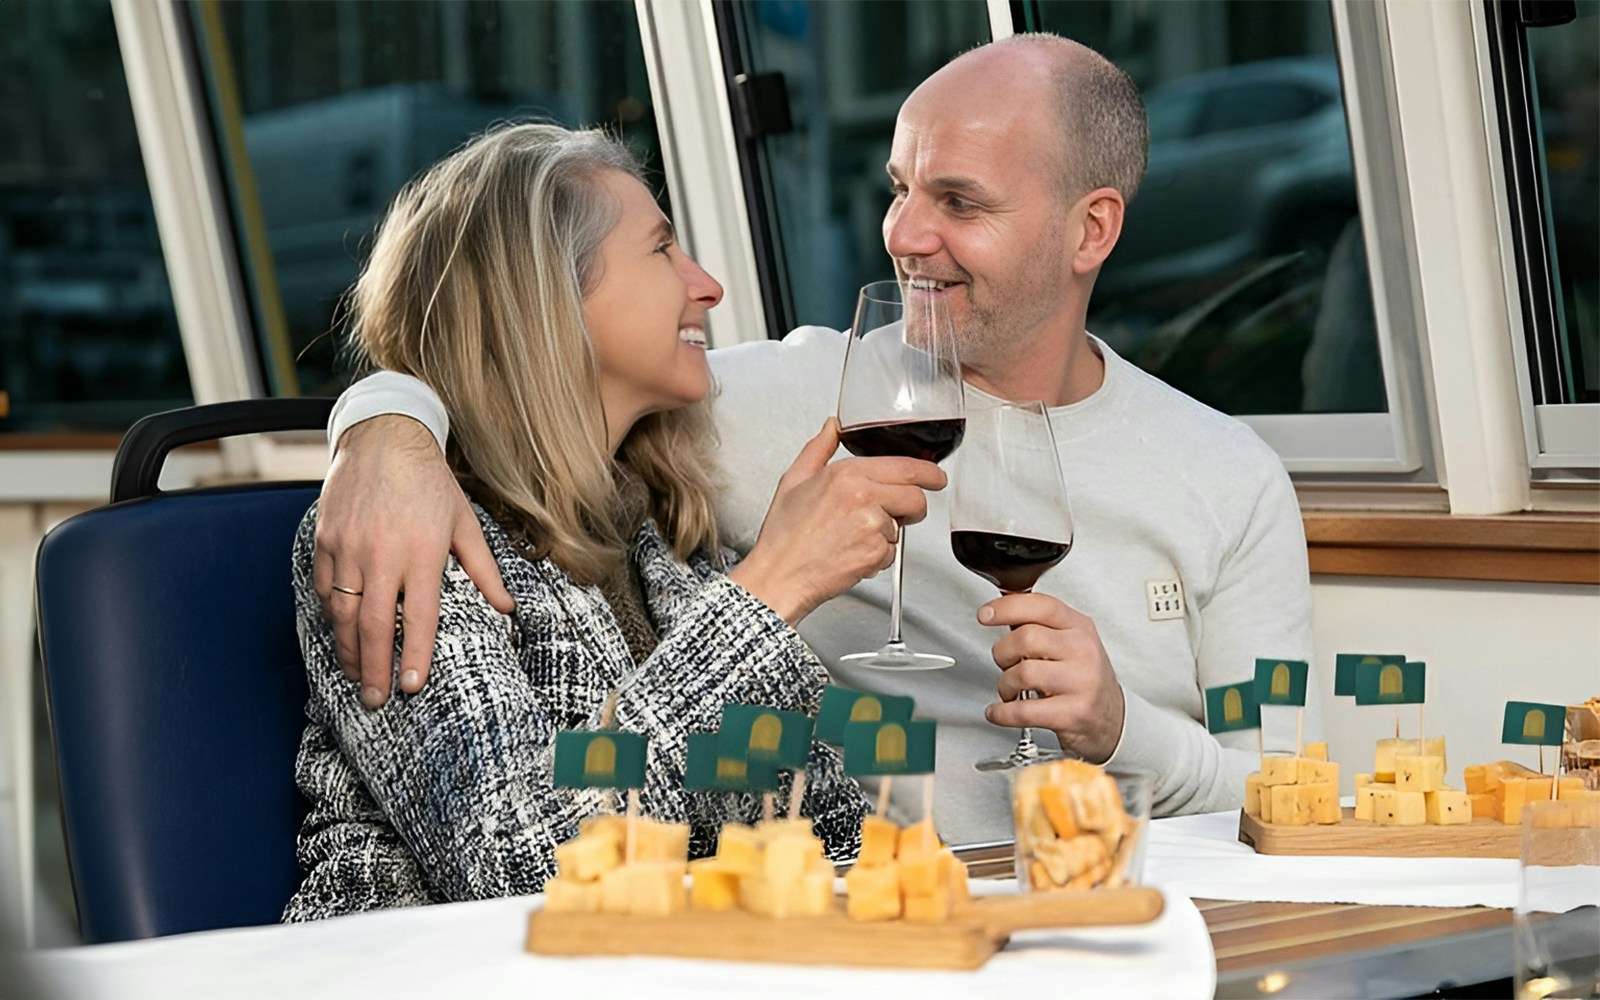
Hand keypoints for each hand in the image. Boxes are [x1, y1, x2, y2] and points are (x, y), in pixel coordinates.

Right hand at [312, 415, 514, 708]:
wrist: (384, 437)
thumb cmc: (430, 483)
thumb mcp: (465, 522)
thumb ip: (483, 569)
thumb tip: (507, 608)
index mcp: (423, 551)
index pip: (421, 616)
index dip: (416, 655)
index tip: (412, 687)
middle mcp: (383, 552)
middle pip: (376, 624)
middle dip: (374, 668)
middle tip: (376, 700)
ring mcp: (349, 546)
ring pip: (343, 612)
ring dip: (349, 649)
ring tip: (357, 677)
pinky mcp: (325, 539)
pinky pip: (326, 588)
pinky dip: (332, 616)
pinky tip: (342, 635)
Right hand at [729, 418, 945, 624]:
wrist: (779, 576)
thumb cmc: (784, 536)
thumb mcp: (794, 481)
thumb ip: (819, 448)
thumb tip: (832, 426)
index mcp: (845, 474)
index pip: (904, 467)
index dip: (928, 473)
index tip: (936, 477)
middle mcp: (861, 497)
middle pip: (915, 497)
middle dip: (912, 507)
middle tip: (895, 515)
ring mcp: (871, 526)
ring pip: (902, 527)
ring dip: (886, 534)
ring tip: (853, 537)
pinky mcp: (875, 554)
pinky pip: (891, 552)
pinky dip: (877, 557)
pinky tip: (851, 553)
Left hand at [978, 593, 1125, 763]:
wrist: (1112, 718)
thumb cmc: (1083, 678)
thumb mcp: (1070, 642)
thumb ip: (1039, 625)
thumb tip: (1000, 610)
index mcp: (1079, 627)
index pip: (1041, 606)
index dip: (1008, 608)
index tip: (986, 614)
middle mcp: (1083, 651)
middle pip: (1025, 638)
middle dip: (1002, 652)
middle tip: (1005, 663)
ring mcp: (1081, 682)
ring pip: (1023, 672)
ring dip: (1004, 684)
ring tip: (1009, 689)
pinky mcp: (1073, 713)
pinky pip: (1024, 710)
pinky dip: (1002, 712)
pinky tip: (999, 711)